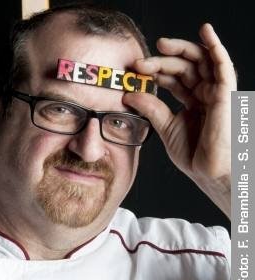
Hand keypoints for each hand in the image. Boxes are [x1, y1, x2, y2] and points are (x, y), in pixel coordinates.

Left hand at [123, 24, 235, 218]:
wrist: (209, 172)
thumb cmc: (194, 154)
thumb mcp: (167, 127)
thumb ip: (151, 108)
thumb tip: (129, 94)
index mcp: (192, 102)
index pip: (174, 79)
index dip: (155, 72)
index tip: (135, 71)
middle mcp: (204, 94)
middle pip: (184, 68)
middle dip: (161, 62)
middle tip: (140, 63)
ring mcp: (216, 93)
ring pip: (200, 62)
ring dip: (181, 50)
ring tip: (161, 44)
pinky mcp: (226, 94)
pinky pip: (223, 65)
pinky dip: (215, 47)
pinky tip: (205, 31)